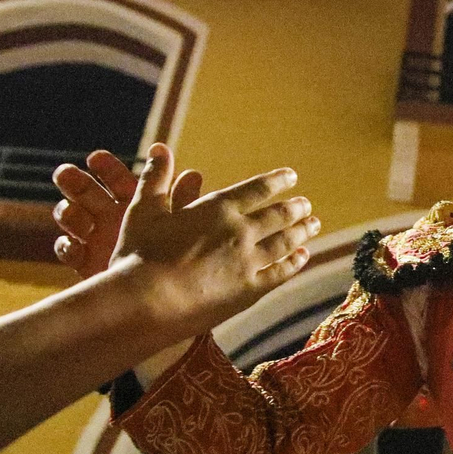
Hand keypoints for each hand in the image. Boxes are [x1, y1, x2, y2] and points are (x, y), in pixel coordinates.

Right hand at [53, 150, 201, 278]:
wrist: (163, 302)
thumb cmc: (177, 261)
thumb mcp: (180, 228)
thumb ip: (182, 202)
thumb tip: (193, 174)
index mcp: (135, 205)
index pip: (118, 180)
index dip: (107, 168)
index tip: (95, 158)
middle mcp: (112, 220)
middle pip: (88, 194)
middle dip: (76, 183)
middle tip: (65, 174)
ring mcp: (96, 241)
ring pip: (74, 219)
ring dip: (67, 212)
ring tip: (68, 211)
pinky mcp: (87, 264)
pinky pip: (70, 252)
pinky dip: (67, 247)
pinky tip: (71, 244)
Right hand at [110, 144, 320, 337]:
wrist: (145, 304)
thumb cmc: (139, 256)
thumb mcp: (144, 211)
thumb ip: (156, 180)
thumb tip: (159, 150)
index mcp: (218, 208)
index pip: (257, 189)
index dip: (277, 181)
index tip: (291, 177)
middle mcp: (240, 231)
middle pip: (278, 215)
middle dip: (295, 208)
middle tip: (307, 204)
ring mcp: (248, 262)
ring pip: (285, 242)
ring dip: (302, 232)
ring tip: (314, 225)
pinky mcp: (249, 291)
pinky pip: (280, 273)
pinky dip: (294, 263)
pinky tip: (303, 257)